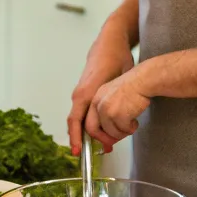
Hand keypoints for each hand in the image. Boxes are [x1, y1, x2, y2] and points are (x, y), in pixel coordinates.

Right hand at [68, 30, 134, 153]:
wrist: (109, 43)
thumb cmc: (116, 58)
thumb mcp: (120, 77)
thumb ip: (117, 96)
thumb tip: (118, 116)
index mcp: (86, 92)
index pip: (76, 120)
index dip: (76, 138)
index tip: (79, 153)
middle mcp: (80, 94)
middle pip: (76, 124)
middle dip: (85, 141)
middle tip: (104, 150)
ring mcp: (81, 93)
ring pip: (80, 120)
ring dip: (90, 133)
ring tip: (107, 144)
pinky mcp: (86, 93)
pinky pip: (83, 113)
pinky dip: (91, 124)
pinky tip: (104, 131)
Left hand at [85, 66, 150, 151]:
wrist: (143, 80)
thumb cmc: (133, 88)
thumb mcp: (113, 98)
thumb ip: (107, 115)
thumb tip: (107, 136)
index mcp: (95, 100)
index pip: (88, 122)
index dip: (95, 134)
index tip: (101, 140)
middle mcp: (98, 104)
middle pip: (93, 130)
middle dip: (104, 139)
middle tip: (114, 142)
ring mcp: (107, 110)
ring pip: (111, 133)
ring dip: (122, 133)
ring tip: (130, 125)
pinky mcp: (118, 115)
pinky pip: (123, 130)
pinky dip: (131, 129)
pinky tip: (135, 121)